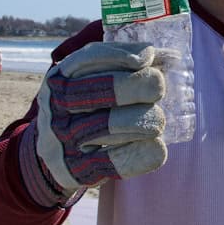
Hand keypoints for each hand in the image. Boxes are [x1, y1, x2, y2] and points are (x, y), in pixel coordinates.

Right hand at [20, 42, 167, 206]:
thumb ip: (125, 68)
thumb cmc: (84, 109)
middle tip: (158, 88)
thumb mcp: (90, 83)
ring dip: (140, 120)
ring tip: (159, 121)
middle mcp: (57, 106)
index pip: (88, 59)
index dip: (120, 55)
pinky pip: (110, 162)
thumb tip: (171, 56)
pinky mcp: (75, 170)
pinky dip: (139, 155)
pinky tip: (158, 148)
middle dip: (134, 85)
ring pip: (105, 126)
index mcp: (61, 78)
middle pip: (97, 91)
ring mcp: (63, 139)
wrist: (52, 157)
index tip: (147, 57)